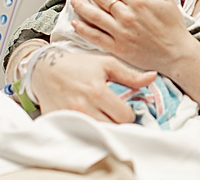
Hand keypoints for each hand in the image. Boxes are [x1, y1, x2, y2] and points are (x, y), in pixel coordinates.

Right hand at [30, 46, 156, 122]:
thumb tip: (153, 77)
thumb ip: (130, 75)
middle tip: (116, 112)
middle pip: (114, 128)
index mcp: (98, 92)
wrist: (45, 70)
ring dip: (106, 127)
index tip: (125, 106)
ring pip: (100, 134)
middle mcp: (84, 108)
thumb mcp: (106, 64)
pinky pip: (82, 135)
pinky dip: (89, 130)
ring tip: (105, 116)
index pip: (125, 116)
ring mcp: (71, 118)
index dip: (130, 112)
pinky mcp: (61, 124)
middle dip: (119, 122)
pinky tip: (90, 119)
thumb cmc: (79, 65)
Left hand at [70, 0, 199, 76]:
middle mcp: (126, 16)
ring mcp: (120, 32)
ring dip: (82, 6)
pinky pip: (95, 37)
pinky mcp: (117, 47)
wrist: (175, 53)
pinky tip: (75, 23)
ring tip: (74, 0)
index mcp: (139, 2)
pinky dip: (83, 30)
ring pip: (95, 16)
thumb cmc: (173, 25)